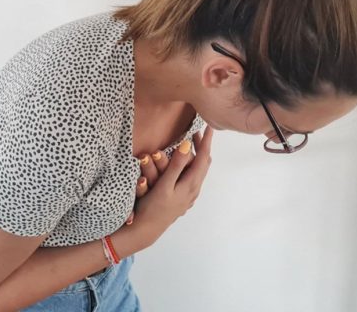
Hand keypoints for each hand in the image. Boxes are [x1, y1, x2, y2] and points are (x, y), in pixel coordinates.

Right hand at [130, 126, 213, 247]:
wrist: (147, 229)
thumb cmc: (154, 207)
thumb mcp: (164, 185)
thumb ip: (176, 165)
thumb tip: (187, 145)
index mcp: (191, 184)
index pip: (203, 158)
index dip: (206, 141)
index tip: (209, 127)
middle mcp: (194, 189)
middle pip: (204, 163)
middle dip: (202, 147)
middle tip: (197, 132)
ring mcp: (190, 195)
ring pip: (199, 171)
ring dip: (197, 156)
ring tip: (192, 144)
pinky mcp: (184, 198)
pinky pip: (193, 177)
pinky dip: (192, 165)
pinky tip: (185, 164)